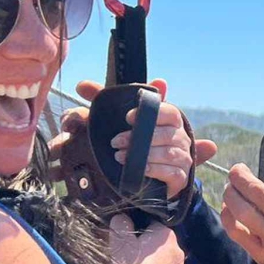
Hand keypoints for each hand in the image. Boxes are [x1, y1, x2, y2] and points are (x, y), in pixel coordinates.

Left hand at [50, 78, 217, 197]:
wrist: (145, 178)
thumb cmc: (131, 143)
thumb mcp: (115, 120)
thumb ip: (101, 100)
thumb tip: (81, 85)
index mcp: (170, 121)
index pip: (170, 112)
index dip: (151, 113)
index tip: (128, 117)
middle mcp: (180, 138)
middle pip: (168, 133)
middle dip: (140, 137)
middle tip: (115, 142)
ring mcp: (182, 159)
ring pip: (169, 153)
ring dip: (144, 155)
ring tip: (119, 157)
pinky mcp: (180, 178)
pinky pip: (172, 172)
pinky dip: (154, 170)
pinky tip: (139, 169)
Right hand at [108, 214, 184, 263]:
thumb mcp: (119, 244)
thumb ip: (120, 226)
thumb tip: (122, 218)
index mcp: (166, 235)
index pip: (153, 225)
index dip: (138, 232)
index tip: (127, 241)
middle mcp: (179, 251)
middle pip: (160, 245)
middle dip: (147, 250)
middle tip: (130, 259)